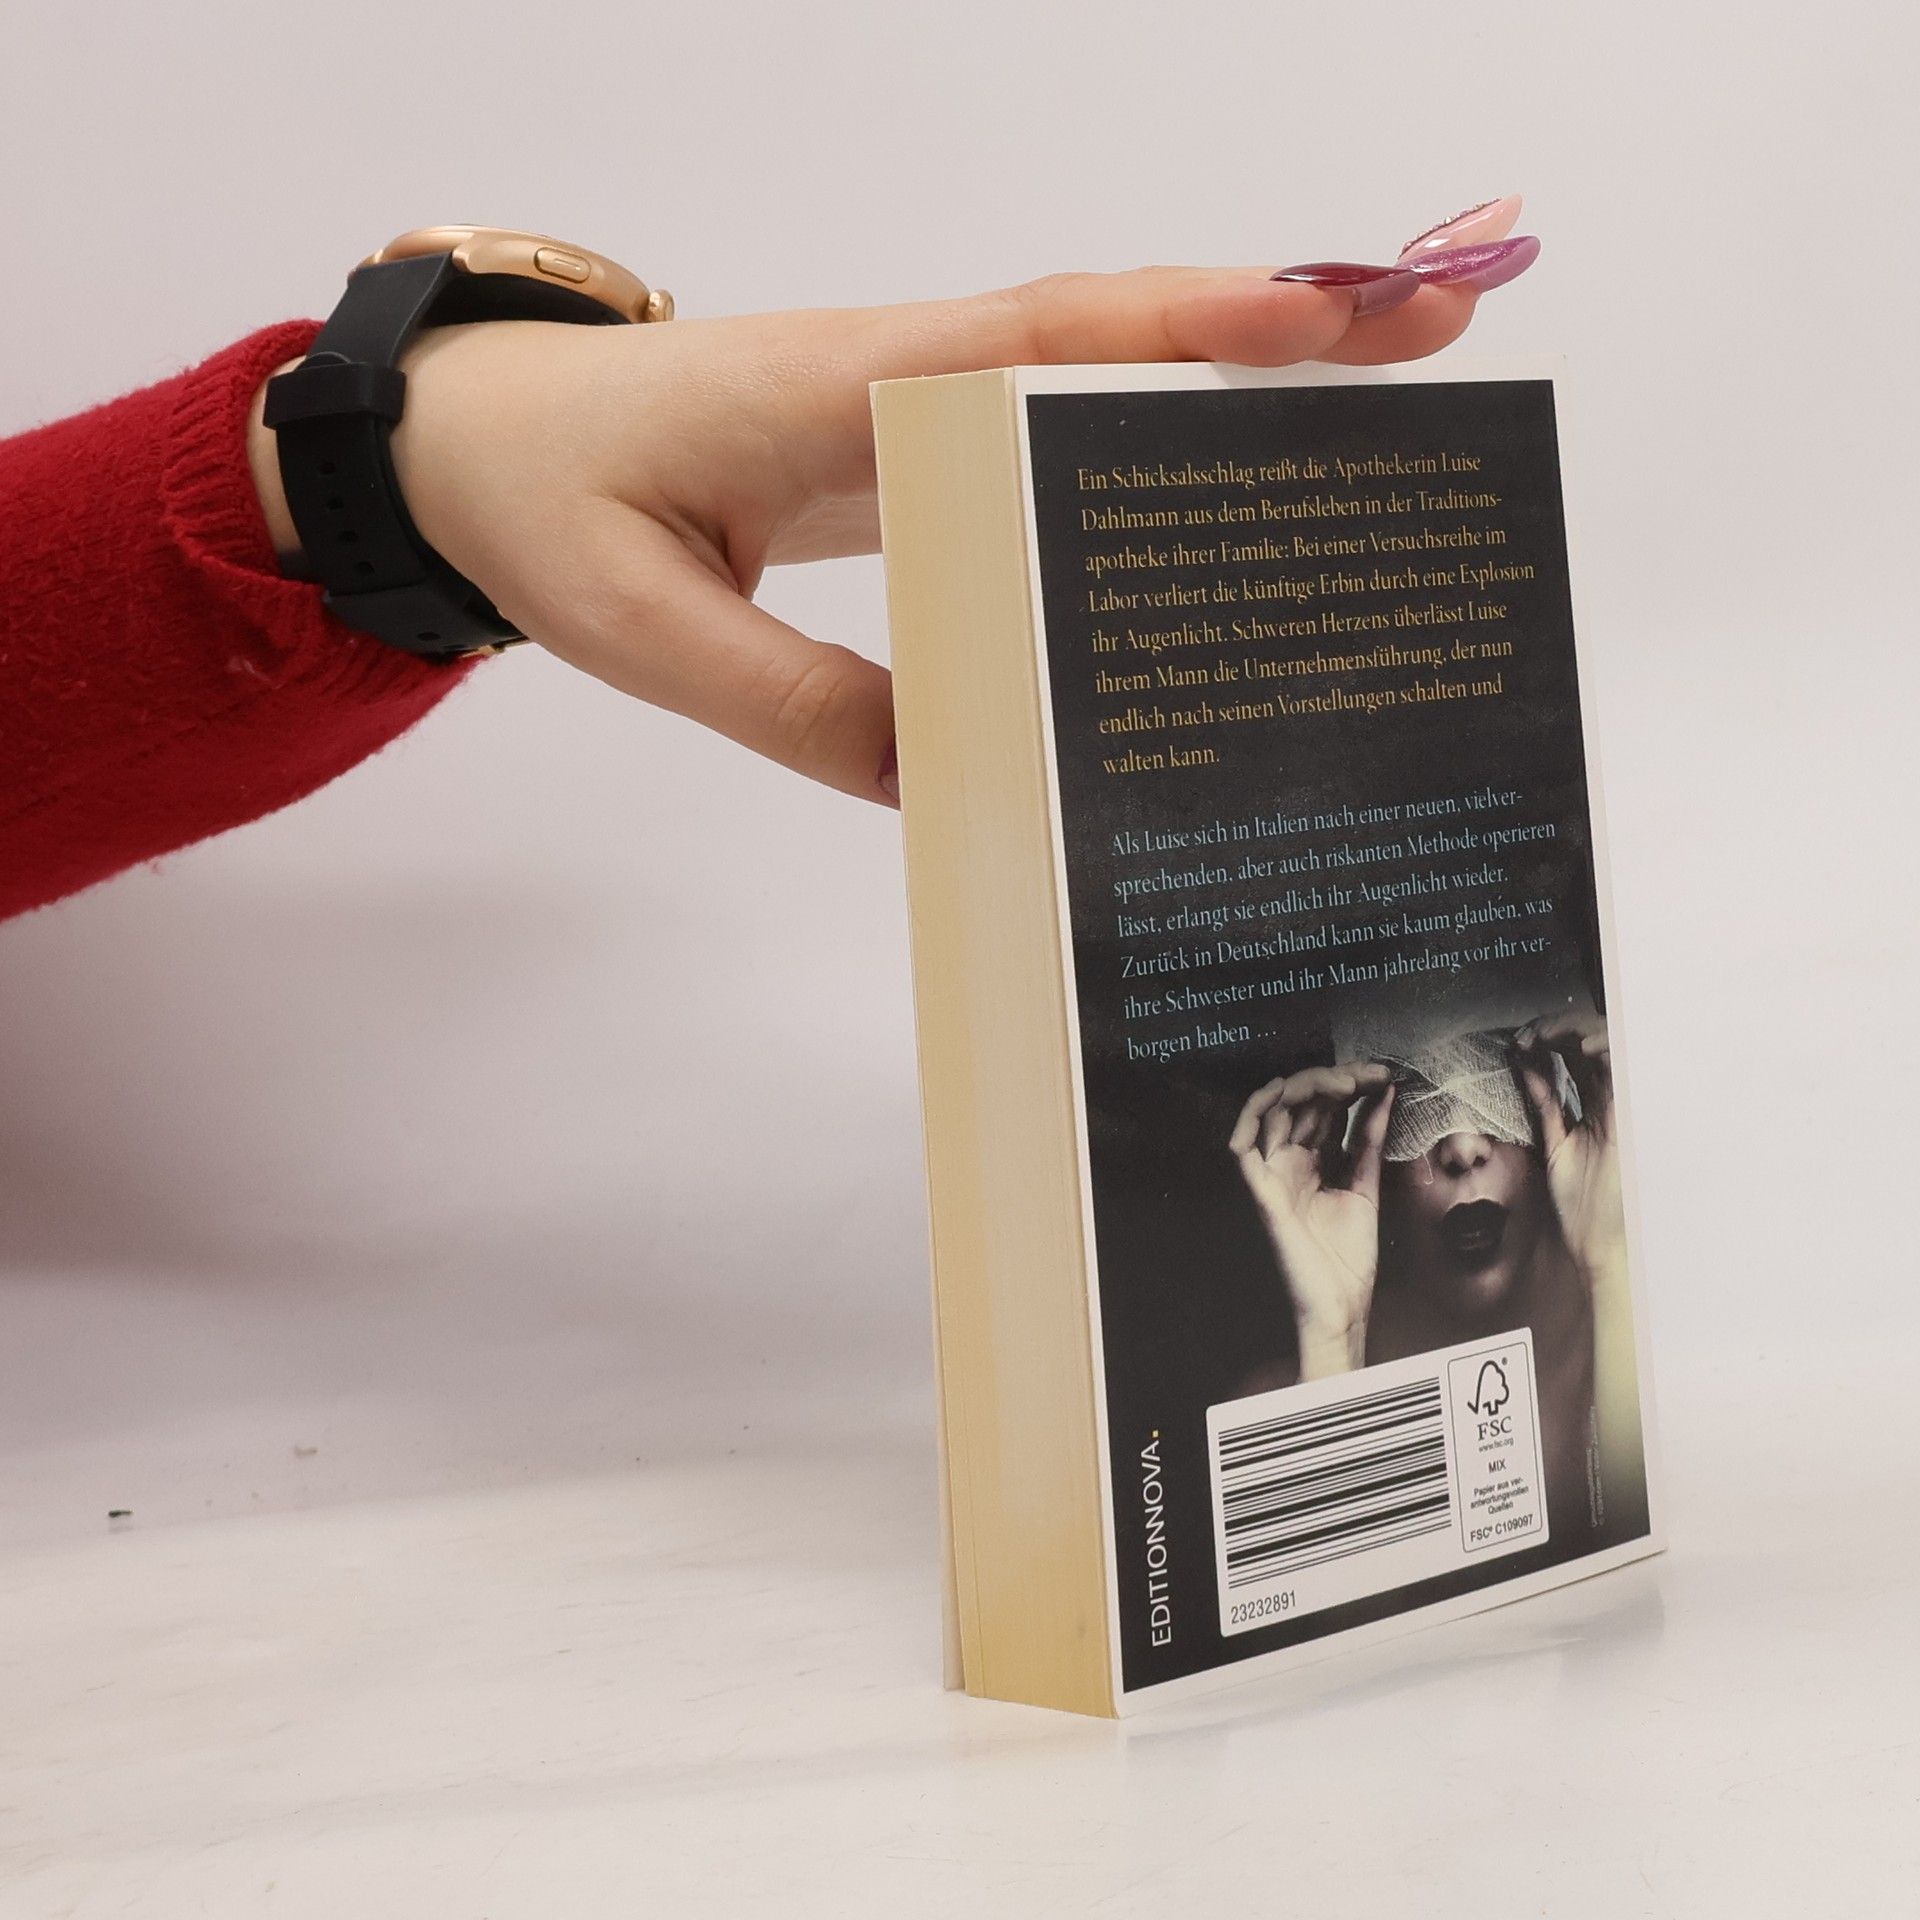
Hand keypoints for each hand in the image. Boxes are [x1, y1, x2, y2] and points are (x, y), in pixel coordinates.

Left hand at [253, 264, 1490, 803]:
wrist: (472, 448)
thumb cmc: (545, 509)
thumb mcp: (647, 629)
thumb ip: (796, 703)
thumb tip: (956, 778)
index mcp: (846, 388)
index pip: (1040, 340)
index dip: (1188, 329)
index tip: (1333, 318)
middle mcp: (902, 373)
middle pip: (1113, 332)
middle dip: (1277, 326)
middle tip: (1441, 330)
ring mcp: (910, 402)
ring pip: (1095, 368)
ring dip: (1235, 367)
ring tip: (1386, 385)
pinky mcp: (904, 444)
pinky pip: (1045, 421)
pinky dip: (1148, 423)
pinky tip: (1217, 474)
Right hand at [1230, 1064, 1394, 1376]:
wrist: (1342, 1305)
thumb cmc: (1349, 1257)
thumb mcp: (1368, 1186)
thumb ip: (1371, 1142)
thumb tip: (1385, 1096)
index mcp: (1313, 1162)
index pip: (1323, 1109)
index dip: (1350, 1086)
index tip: (1382, 1076)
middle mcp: (1289, 1163)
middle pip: (1299, 1104)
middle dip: (1334, 1080)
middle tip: (1369, 1075)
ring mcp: (1273, 1175)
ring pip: (1272, 1114)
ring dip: (1304, 1088)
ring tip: (1343, 1083)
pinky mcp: (1262, 1193)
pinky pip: (1242, 1148)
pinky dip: (1252, 1115)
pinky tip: (1277, 1091)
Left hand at [1513, 1014, 1624, 1284]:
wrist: (1597, 1239)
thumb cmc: (1579, 1200)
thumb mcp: (1555, 1142)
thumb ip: (1545, 1103)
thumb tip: (1526, 1065)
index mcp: (1594, 1107)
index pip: (1577, 1057)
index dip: (1549, 1039)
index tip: (1520, 1041)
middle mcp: (1611, 1103)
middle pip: (1591, 1045)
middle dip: (1556, 1029)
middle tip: (1527, 1035)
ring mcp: (1622, 1107)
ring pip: (1608, 1050)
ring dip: (1574, 1032)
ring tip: (1543, 1034)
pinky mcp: (1629, 1116)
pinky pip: (1621, 1074)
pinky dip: (1605, 1051)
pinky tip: (1580, 1045)